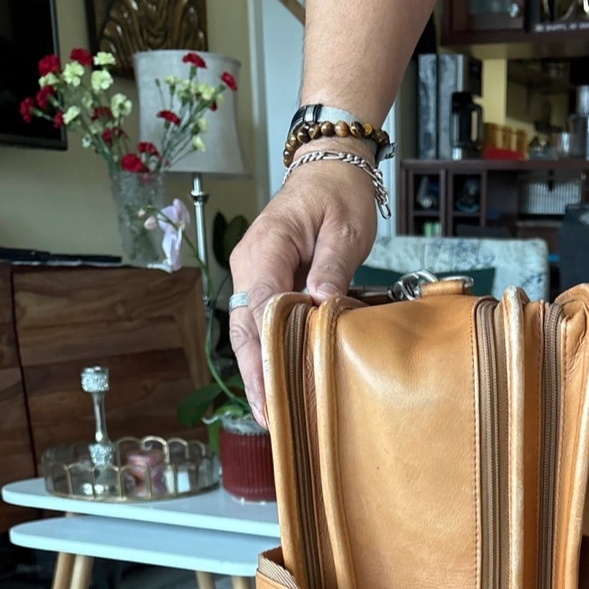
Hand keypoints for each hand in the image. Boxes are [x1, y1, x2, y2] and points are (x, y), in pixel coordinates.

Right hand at [228, 156, 377, 424]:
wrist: (329, 170)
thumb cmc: (339, 196)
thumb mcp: (345, 228)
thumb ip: (332, 266)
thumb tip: (322, 303)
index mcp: (267, 248)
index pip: (260, 305)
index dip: (266, 350)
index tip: (275, 385)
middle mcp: (250, 265)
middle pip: (243, 328)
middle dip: (254, 374)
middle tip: (268, 418)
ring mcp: (254, 275)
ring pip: (247, 332)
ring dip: (256, 372)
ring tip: (269, 415)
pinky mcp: (265, 284)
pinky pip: (260, 324)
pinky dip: (265, 356)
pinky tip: (277, 386)